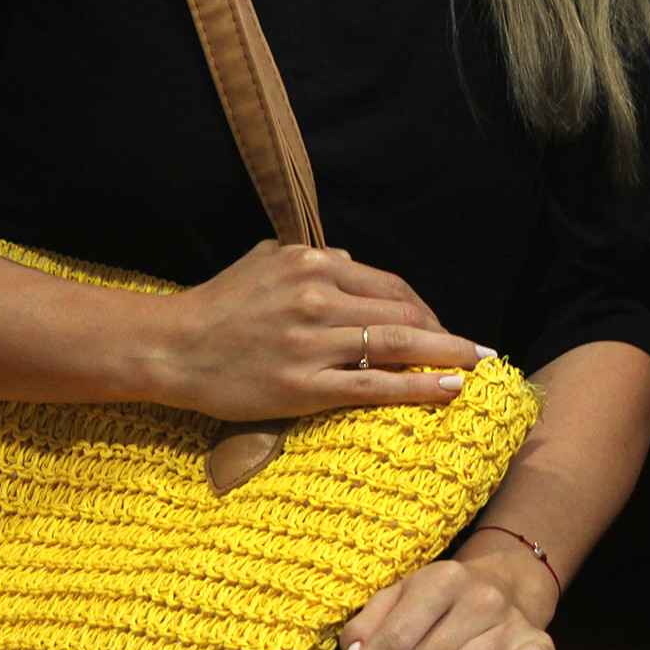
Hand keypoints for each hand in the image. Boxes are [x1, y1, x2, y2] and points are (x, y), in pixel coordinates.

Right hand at [161, 241, 494, 421]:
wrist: (171, 347)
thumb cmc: (215, 308)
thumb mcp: (263, 262)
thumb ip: (308, 261)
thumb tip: (346, 264)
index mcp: (310, 264)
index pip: (387, 284)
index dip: (423, 308)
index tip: (441, 326)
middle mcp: (316, 296)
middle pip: (402, 312)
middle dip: (443, 332)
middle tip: (469, 352)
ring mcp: (312, 342)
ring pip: (397, 345)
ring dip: (448, 354)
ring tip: (478, 365)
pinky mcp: (304, 385)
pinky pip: (375, 386)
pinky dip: (419, 386)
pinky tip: (449, 388)